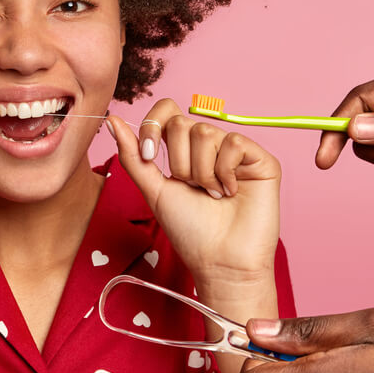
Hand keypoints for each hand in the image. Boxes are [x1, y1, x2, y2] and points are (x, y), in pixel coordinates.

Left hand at [107, 100, 280, 288]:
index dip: (153, 126)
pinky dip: (225, 171)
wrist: (219, 260)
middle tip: (192, 189)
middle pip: (182, 123)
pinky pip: (234, 142)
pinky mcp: (261, 158)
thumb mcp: (153, 189)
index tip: (150, 156)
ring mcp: (236, 151)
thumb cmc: (189, 230)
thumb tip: (112, 119)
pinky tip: (231, 191)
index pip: (167, 111)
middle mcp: (211, 146)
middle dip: (178, 163)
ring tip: (213, 195)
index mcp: (184, 149)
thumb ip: (133, 155)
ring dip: (201, 172)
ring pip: (205, 132)